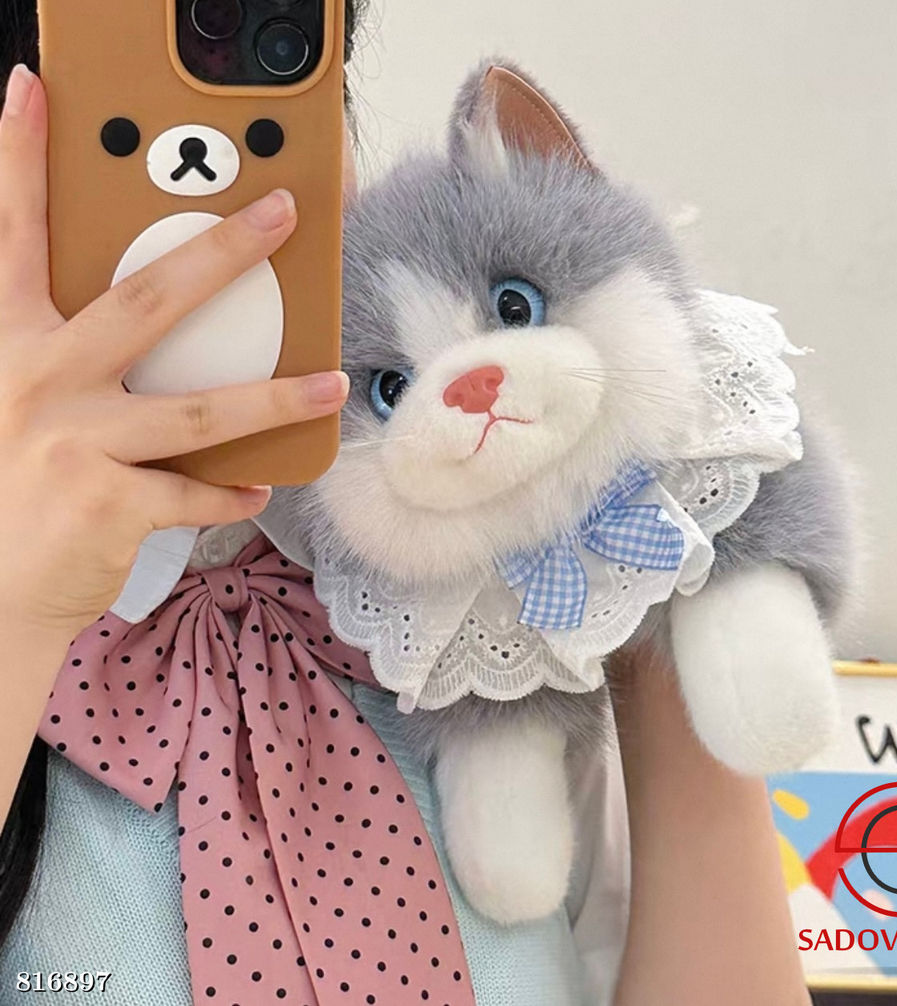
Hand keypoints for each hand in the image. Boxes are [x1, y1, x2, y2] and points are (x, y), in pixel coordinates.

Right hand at [0, 65, 348, 642]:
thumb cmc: (23, 480)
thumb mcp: (35, 401)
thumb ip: (86, 357)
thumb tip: (181, 331)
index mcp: (16, 345)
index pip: (16, 236)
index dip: (21, 160)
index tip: (36, 92)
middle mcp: (40, 382)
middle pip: (146, 300)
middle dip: (221, 251)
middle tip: (280, 214)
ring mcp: (73, 443)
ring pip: (198, 408)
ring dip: (274, 398)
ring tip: (330, 387)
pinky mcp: (106, 504)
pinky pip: (195, 491)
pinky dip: (231, 491)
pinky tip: (256, 488)